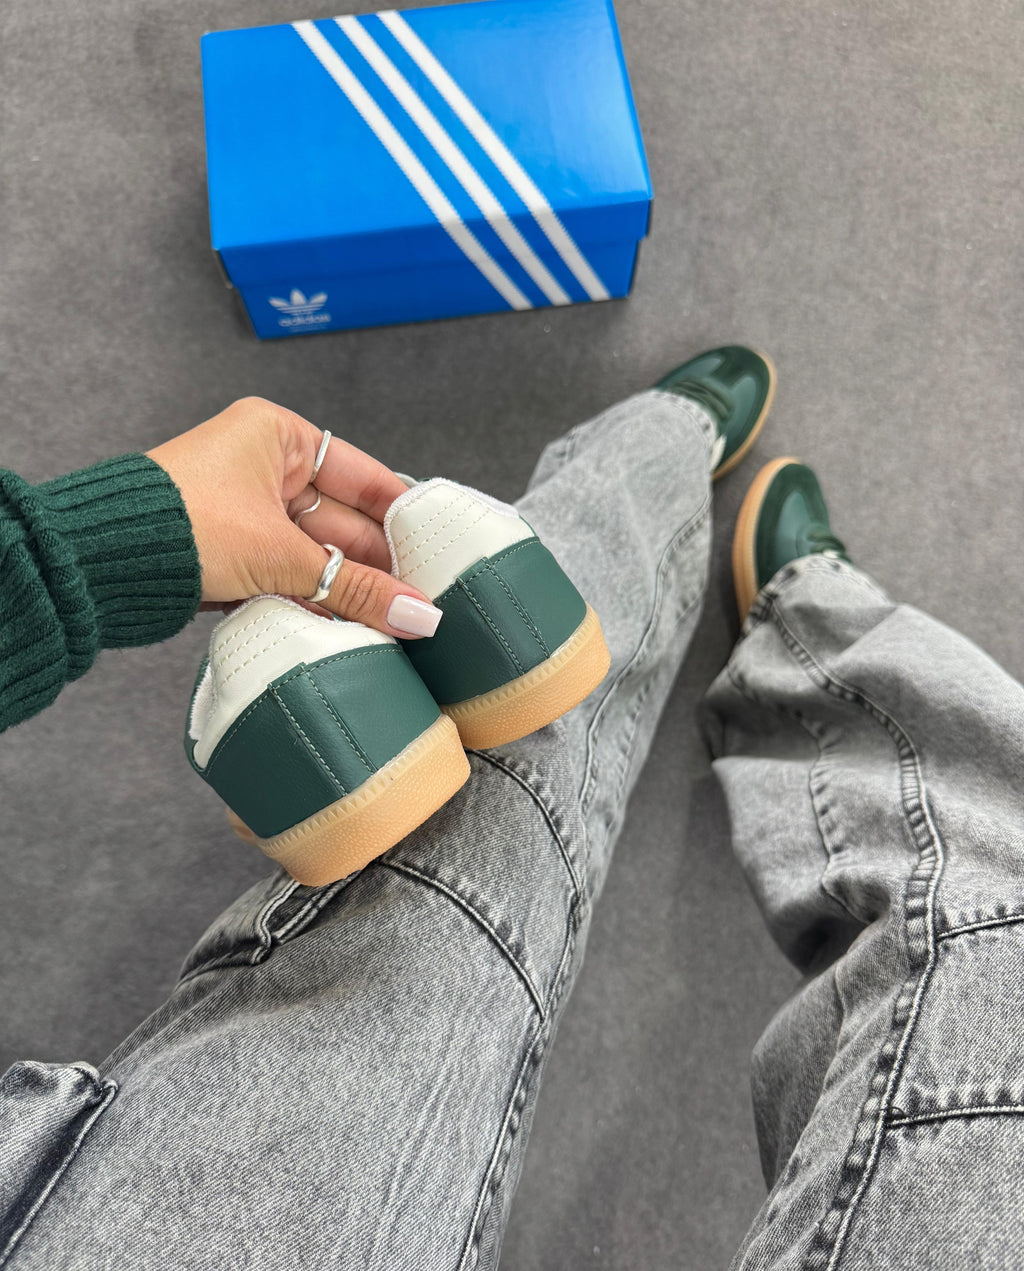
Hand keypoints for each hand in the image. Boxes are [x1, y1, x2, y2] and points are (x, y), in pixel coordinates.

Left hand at [146, 397, 441, 637]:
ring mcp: (248, 510)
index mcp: (279, 435)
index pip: (364, 475)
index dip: (402, 515)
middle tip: (421, 601)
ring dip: (348, 587)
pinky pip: (291, 573)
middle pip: (344, 520)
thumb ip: (356, 588)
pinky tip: (350, 626)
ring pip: (318, 552)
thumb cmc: (180, 525)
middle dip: (378, 564)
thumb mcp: (282, 556)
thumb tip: (418, 614)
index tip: (437, 549)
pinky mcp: (233, 550)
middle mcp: (265, 465)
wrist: (100, 562)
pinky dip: (316, 597)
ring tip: (393, 621)